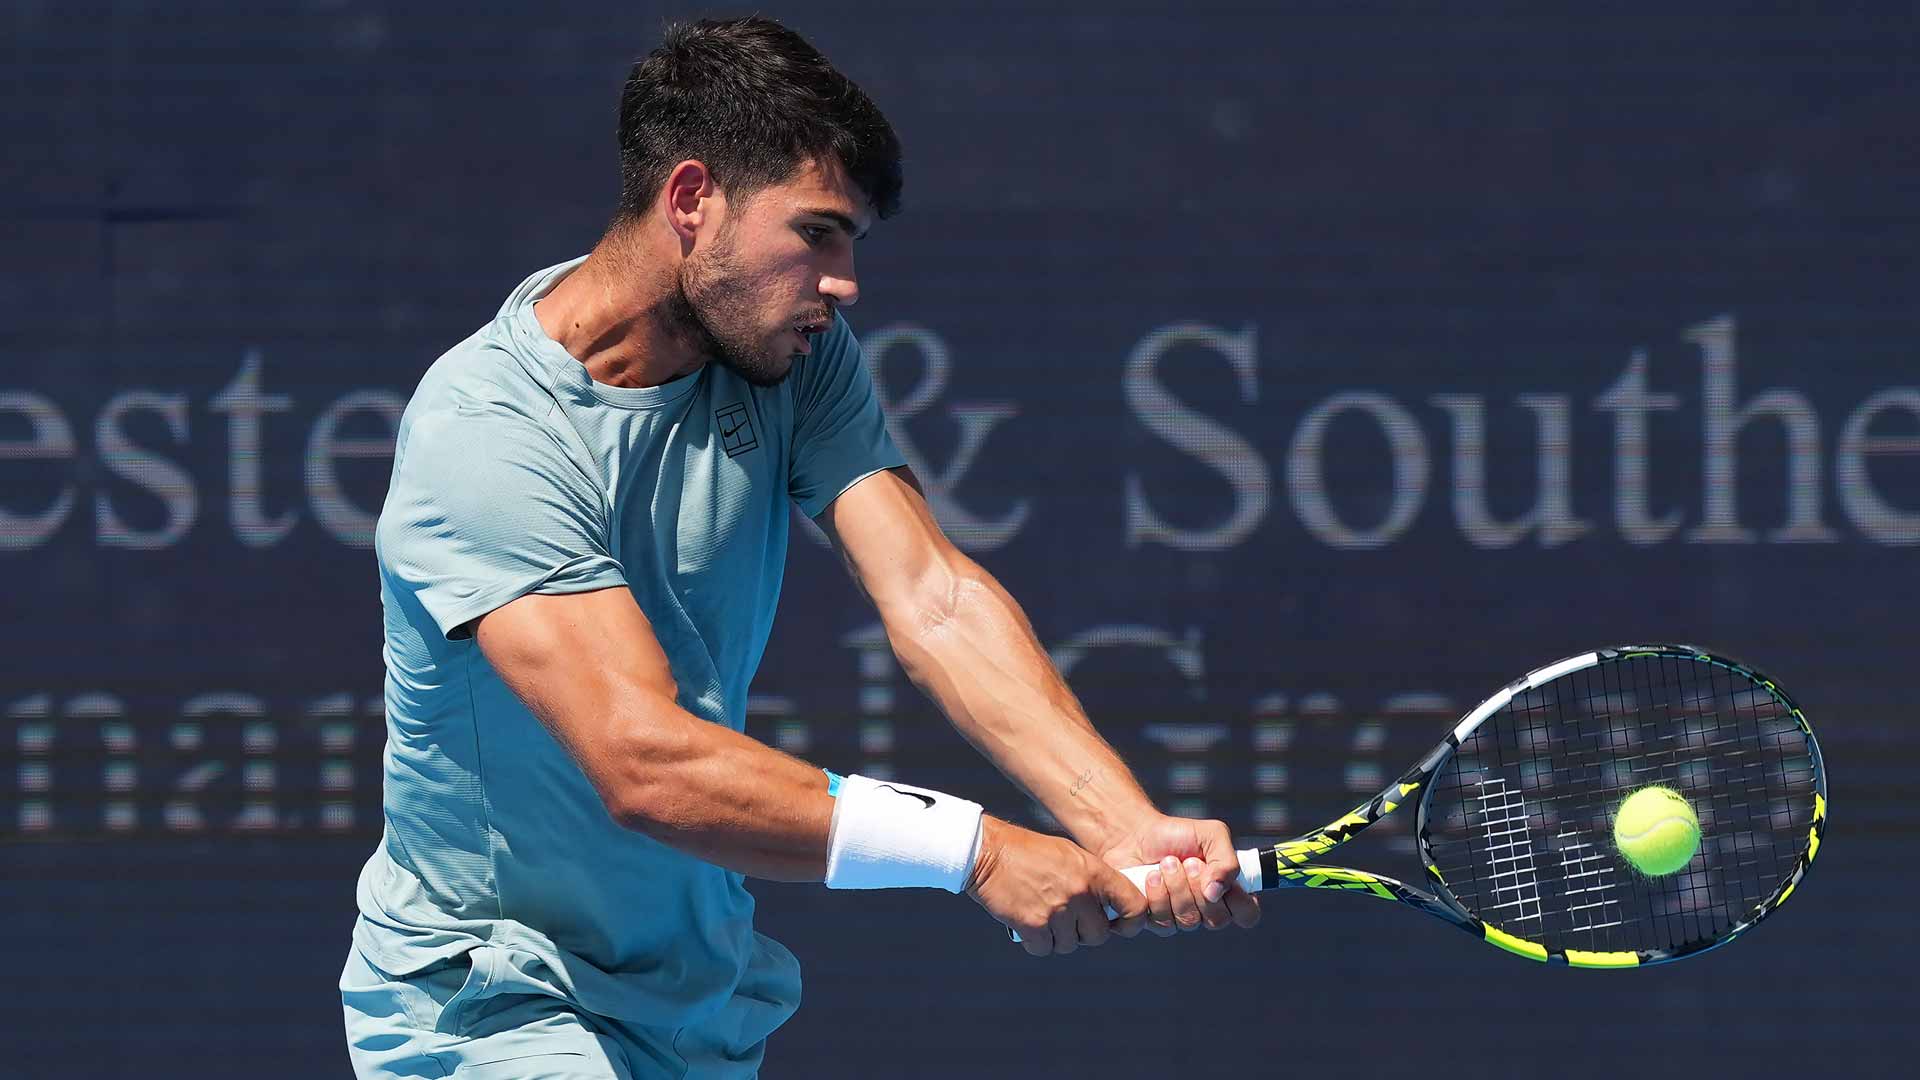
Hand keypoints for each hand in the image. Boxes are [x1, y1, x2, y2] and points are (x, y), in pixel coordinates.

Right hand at [966, 817, 1149, 955]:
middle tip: (1067, 920)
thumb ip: (1092, 881)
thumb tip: (1107, 909)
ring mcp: (1057, 910)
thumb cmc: (1028, 853)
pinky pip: (1045, 949)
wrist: (988, 853)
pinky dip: (1037, 943)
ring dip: (1057, 938)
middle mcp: (1080, 892)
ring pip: (1070, 945)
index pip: (1133, 905)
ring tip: (1043, 916)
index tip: (1119, 925)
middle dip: (1084, 933)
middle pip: (1099, 935)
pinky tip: (1029, 925)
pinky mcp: (1033, 925)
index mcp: (1094, 872)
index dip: (1131, 921)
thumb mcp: (1070, 855)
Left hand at [1100, 814, 1260, 936]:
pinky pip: (1164, 923)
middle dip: (1199, 887)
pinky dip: (1157, 895)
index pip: (1247, 915)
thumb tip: (1217, 892)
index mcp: (1228, 890)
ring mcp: (1183, 917)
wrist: (1136, 835)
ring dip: (1177, 887)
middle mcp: (1208, 908)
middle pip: (1217, 920)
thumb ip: (1227, 861)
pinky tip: (1151, 877)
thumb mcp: (1212, 835)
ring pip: (1189, 921)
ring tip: (1166, 863)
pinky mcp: (1158, 921)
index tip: (1224, 882)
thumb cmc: (1178, 834)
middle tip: (1189, 862)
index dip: (1239, 903)